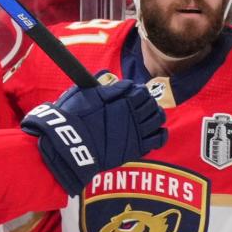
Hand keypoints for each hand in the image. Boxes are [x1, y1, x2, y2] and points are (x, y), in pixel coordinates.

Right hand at [21, 71, 167, 194]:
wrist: (71, 146)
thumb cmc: (74, 118)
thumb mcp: (86, 94)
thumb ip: (107, 87)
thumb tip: (123, 83)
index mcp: (123, 100)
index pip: (141, 91)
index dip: (137, 91)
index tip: (131, 93)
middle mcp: (133, 115)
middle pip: (151, 104)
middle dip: (147, 102)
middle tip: (140, 104)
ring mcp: (137, 132)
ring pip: (158, 118)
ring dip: (156, 114)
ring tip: (149, 115)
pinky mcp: (136, 148)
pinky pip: (159, 139)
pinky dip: (161, 133)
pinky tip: (156, 130)